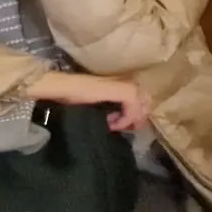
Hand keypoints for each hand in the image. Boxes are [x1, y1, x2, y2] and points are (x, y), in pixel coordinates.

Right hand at [26, 72, 151, 131]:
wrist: (65, 87)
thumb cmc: (77, 95)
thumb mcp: (102, 104)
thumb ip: (115, 109)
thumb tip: (120, 119)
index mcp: (125, 83)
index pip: (144, 101)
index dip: (137, 116)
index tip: (125, 127)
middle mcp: (130, 82)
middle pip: (146, 105)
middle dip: (137, 119)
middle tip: (123, 129)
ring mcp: (129, 86)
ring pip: (142, 109)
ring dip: (130, 120)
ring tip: (115, 126)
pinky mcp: (126, 91)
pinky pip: (133, 111)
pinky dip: (124, 120)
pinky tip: (112, 123)